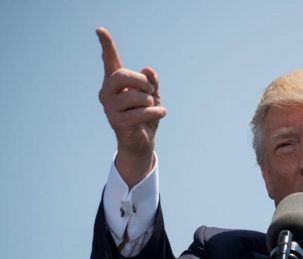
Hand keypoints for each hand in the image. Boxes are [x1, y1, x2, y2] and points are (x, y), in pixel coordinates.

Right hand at [96, 27, 165, 186]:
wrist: (143, 142)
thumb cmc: (146, 115)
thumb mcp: (153, 94)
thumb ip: (151, 81)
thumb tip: (148, 70)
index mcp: (115, 83)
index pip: (109, 60)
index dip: (106, 45)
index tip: (100, 30)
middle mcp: (108, 93)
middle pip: (122, 75)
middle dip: (142, 81)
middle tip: (151, 90)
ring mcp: (110, 108)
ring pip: (135, 96)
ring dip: (150, 101)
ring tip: (153, 107)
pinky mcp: (118, 122)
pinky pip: (142, 112)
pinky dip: (156, 111)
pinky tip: (160, 113)